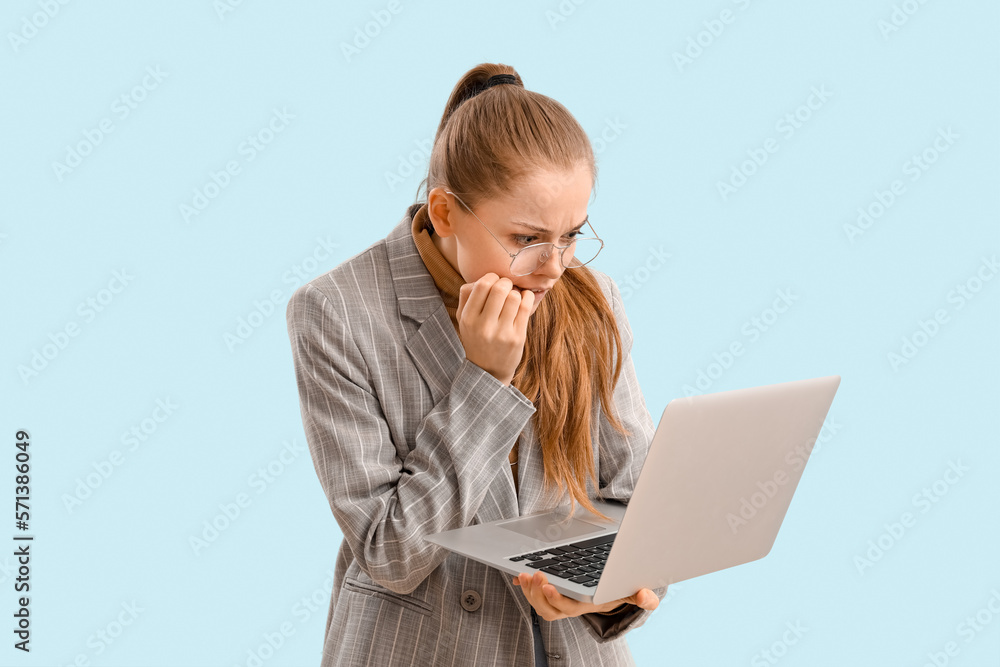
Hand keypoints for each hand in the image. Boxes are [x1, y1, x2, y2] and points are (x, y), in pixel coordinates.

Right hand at [456, 273, 534, 385]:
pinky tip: (524, 299)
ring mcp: (502, 333)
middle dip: (506, 282)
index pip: (482, 285)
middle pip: (500, 289)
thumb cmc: (476, 338)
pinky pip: (526, 308)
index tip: (494, 281)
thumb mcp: (463, 319)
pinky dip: (527, 297)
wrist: (488, 371)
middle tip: (506, 286)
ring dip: (516, 292)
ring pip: (514, 297)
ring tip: (514, 296)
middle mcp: (483, 326)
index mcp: (468, 318)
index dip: (492, 277)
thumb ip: (467, 296)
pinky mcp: (517, 338)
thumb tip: (484, 277)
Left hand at [512, 571, 659, 621]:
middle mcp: (567, 607)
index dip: (556, 598)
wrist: (605, 594)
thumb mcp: (628, 593)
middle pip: (548, 608)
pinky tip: (519, 576)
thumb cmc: (614, 592)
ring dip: (529, 591)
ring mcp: (556, 602)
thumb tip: (648, 598)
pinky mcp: (548, 593)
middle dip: (538, 593)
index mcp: (584, 606)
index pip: (567, 607)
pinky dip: (524, 587)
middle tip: (535, 575)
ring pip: (538, 603)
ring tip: (525, 575)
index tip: (548, 585)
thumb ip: (641, 597)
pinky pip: (533, 594)